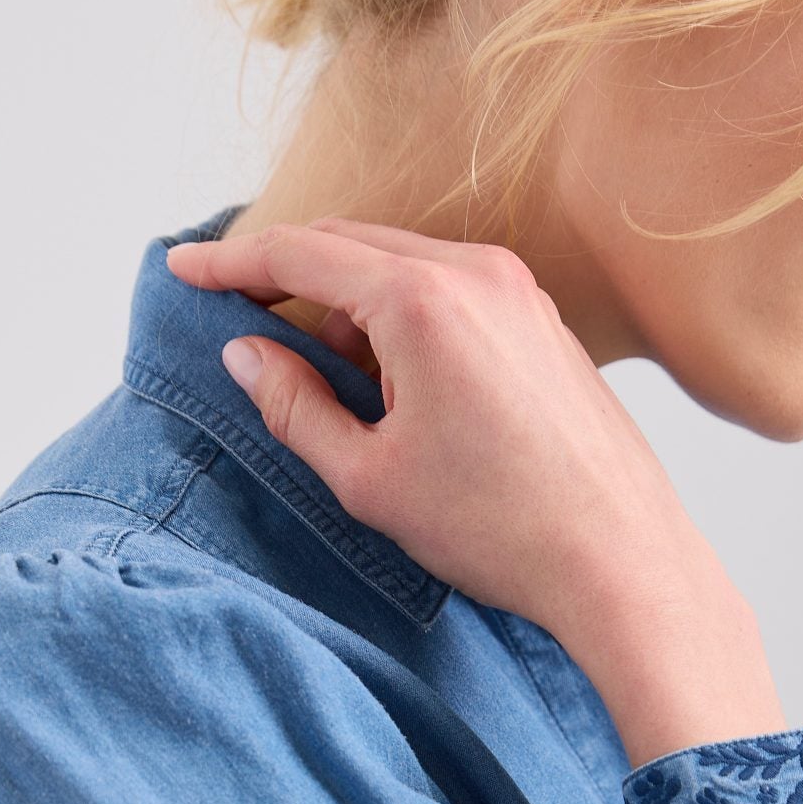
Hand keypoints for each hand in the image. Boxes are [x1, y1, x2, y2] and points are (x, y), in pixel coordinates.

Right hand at [165, 216, 722, 651]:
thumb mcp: (369, 478)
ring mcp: (518, 291)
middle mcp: (476, 274)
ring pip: (400, 264)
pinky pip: (448, 290)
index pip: (300, 253)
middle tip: (232, 309)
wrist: (619, 559)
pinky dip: (399, 315)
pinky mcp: (541, 319)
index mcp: (423, 301)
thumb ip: (294, 407)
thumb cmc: (503, 528)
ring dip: (345, 300)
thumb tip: (247, 355)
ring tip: (315, 372)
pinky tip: (384, 378)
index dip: (231, 261)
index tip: (183, 268)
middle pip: (349, 244)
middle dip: (284, 273)